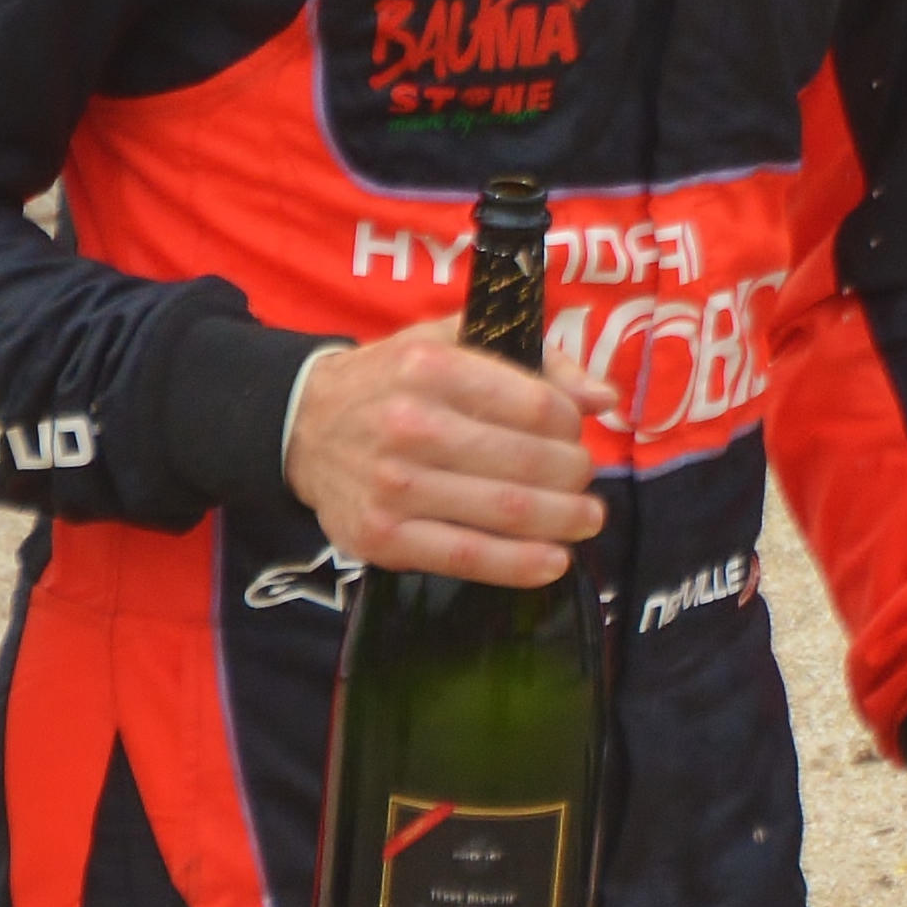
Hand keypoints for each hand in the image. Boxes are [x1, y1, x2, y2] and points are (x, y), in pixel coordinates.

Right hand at [282, 322, 618, 583]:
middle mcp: (410, 426)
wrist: (302, 426)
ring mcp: (393, 486)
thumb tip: (604, 399)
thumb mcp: (454, 342)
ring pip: (506, 511)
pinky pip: (466, 556)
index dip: (571, 425)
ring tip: (586, 520)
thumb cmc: (394, 381)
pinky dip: (519, 565)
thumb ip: (537, 360)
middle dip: (574, 477)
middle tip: (583, 482)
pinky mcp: (380, 536)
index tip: (573, 433)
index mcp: (433, 369)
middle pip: (530, 463)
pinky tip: (553, 562)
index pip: (538, 407)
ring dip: (563, 521)